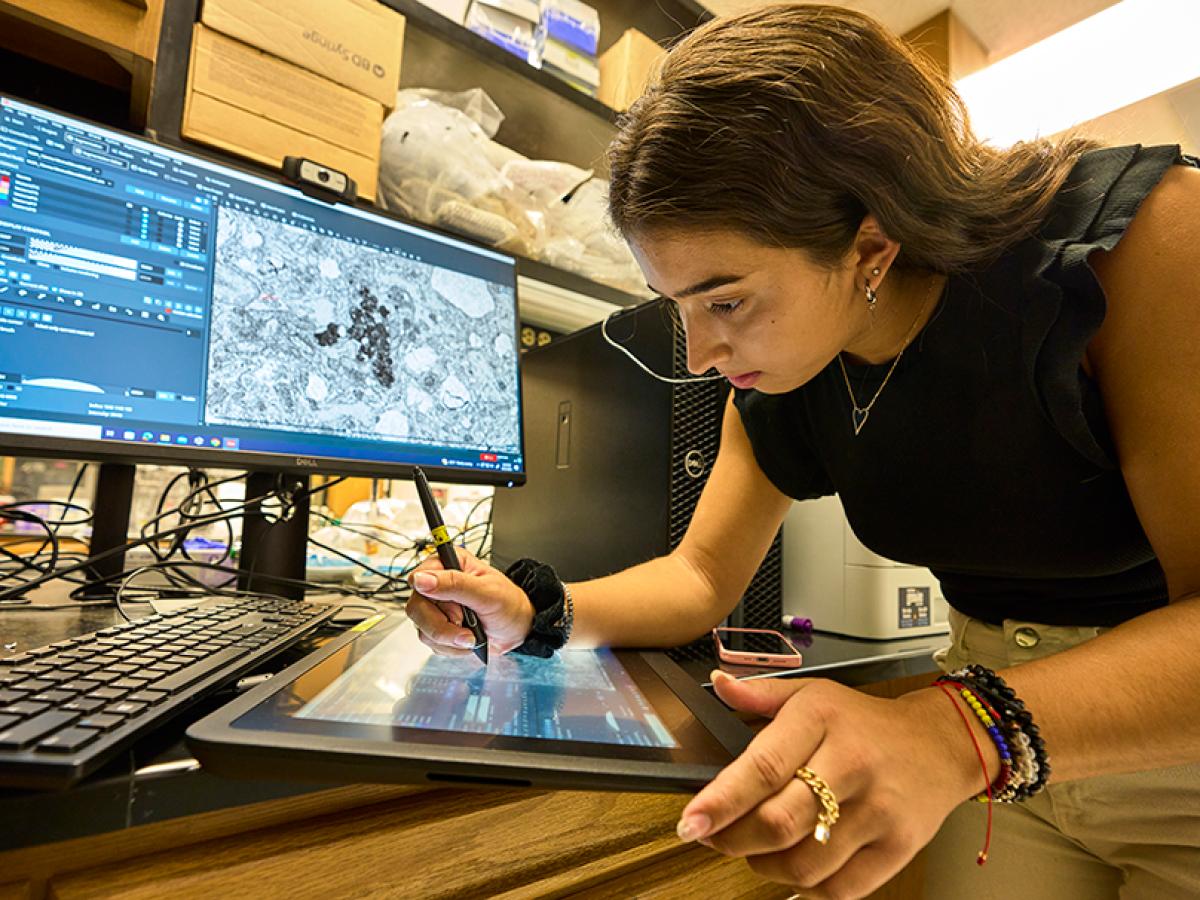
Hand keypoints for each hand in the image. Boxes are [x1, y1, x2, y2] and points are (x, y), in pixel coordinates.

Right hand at [405, 547, 533, 656]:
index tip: (454, 610)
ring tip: (472, 635)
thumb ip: (454, 583)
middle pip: (416, 607)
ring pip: (422, 628)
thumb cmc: (509, 604)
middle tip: (465, 628)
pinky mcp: (437, 627)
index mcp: (450, 564)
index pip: (418, 577)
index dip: (430, 597)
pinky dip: (451, 647)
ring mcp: (436, 607)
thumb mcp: (487, 592)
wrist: (516, 629)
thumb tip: (422, 579)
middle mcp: (438, 584)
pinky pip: (431, 642)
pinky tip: (467, 640)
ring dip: (449, 639)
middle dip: (442, 626)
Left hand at [676, 672, 985, 898]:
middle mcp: (852, 764)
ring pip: (805, 863)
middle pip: (779, 823)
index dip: (720, 801)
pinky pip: (840, 889)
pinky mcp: (899, 847)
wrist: (940, 744)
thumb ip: (762, 694)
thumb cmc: (866, 722)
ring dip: (764, 866)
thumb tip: (717, 684)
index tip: (690, 821)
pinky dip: (805, 887)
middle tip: (714, 836)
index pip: (762, 767)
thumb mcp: (814, 693)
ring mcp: (879, 811)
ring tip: (755, 849)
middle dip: (733, 839)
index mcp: (823, 719)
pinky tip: (794, 868)